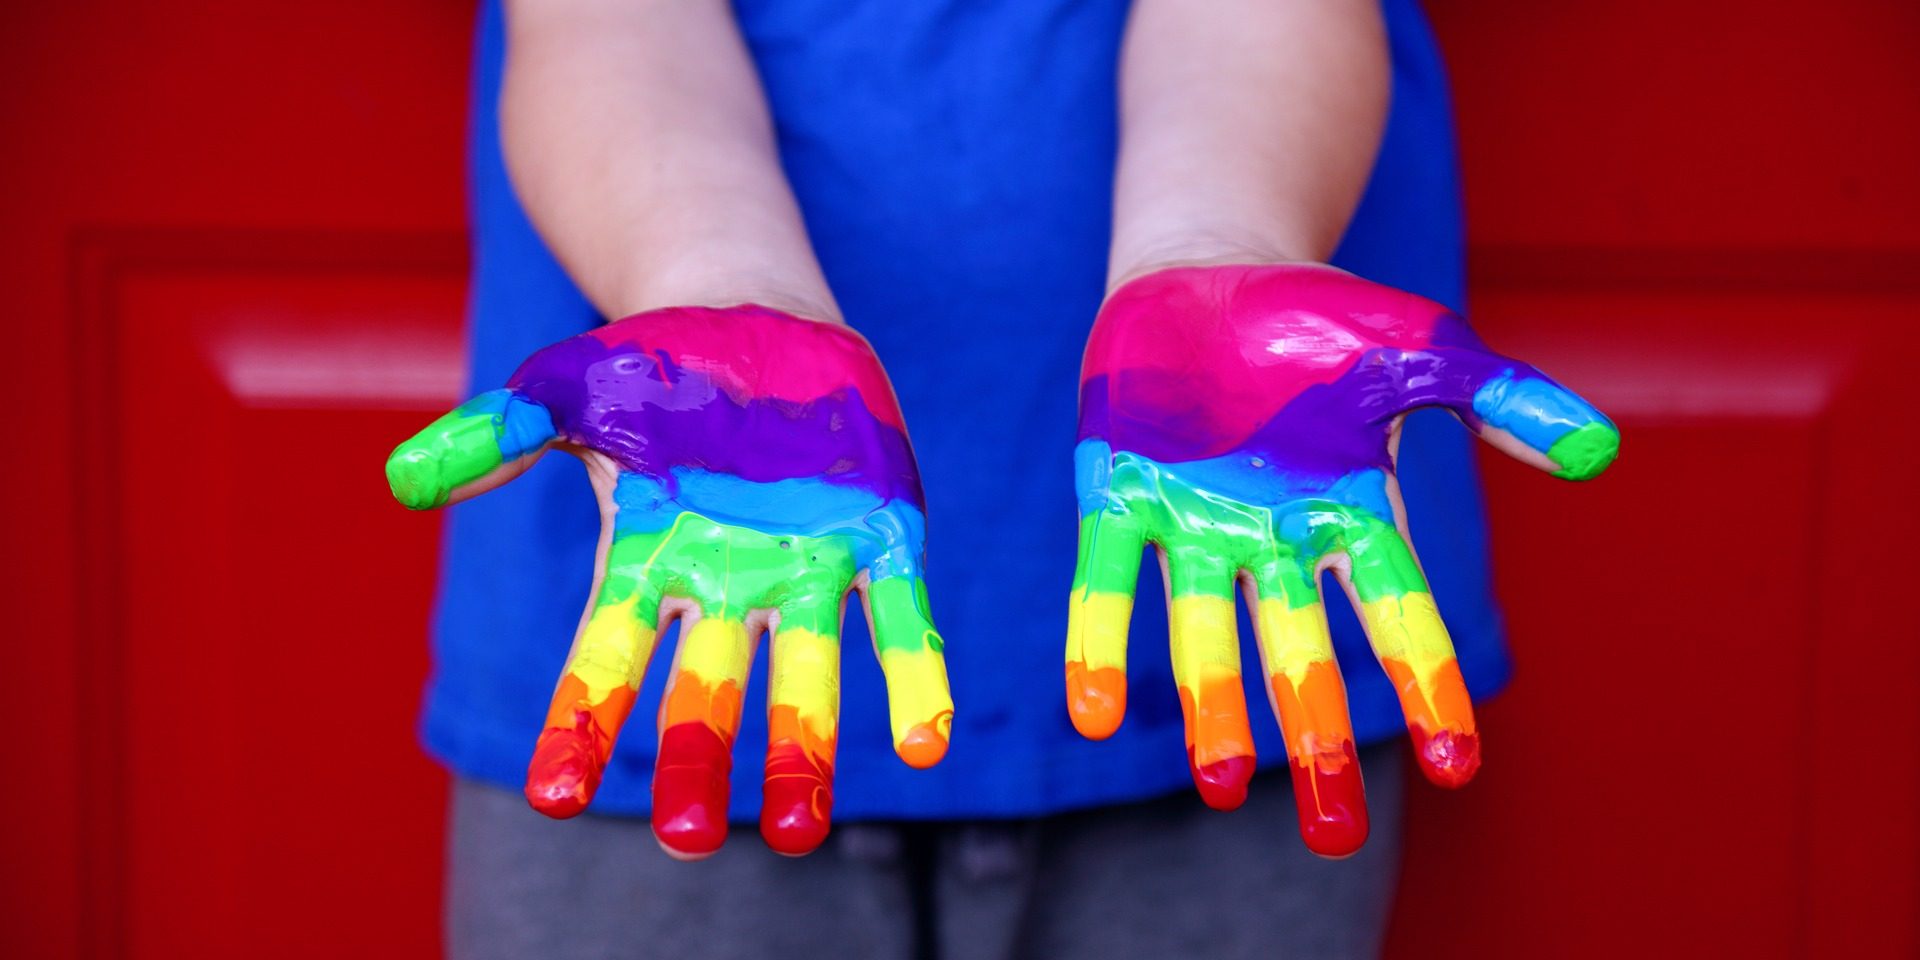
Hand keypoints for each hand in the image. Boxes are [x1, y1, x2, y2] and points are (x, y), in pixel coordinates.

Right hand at [386, 304, 951, 858]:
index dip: (579, 724)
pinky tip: (924, 740)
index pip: (604, 659)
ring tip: (800, 833)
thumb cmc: (653, 369)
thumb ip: (497, 432)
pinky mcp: (878, 541)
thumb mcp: (566, 388)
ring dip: (803, 752)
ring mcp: (804, 571)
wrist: (759, 321)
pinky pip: (897, 619)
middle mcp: (725, 587)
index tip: (555, 795)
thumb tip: (403, 482)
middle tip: (688, 840)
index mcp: (646, 562)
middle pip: (705, 692)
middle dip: (696, 761)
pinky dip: (912, 676)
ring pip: (802, 679)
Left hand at [1067, 264, 1616, 856]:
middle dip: (1314, 735)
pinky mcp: (1115, 492)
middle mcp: (1272, 536)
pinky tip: (1092, 714)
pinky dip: (1100, 642)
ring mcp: (1192, 520)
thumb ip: (1500, 399)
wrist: (1209, 269)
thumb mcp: (1420, 347)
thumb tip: (1600, 451)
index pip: (1399, 610)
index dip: (1426, 683)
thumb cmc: (1322, 320)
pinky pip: (1108, 580)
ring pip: (1205, 631)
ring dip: (1212, 707)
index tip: (1454, 763)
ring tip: (1220, 789)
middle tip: (1332, 832)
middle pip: (1299, 652)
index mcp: (1350, 509)